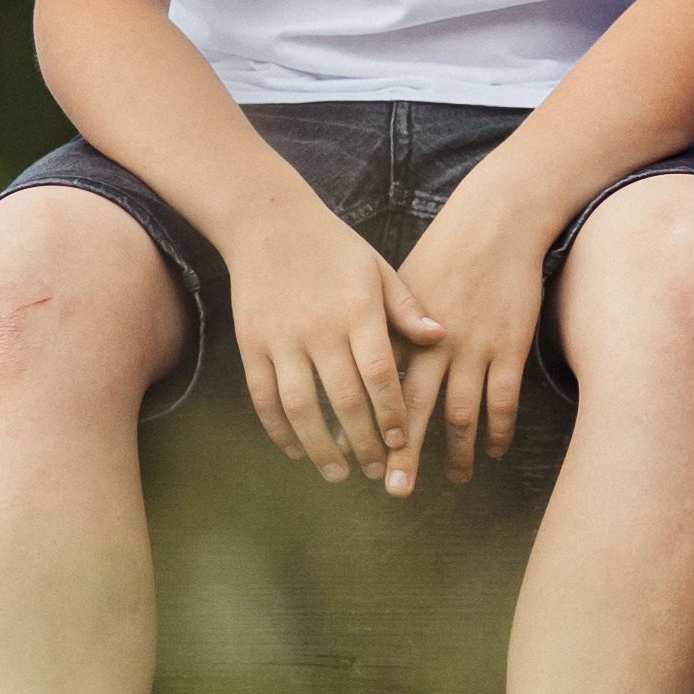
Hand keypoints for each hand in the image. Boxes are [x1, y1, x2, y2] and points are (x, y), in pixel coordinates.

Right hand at [224, 189, 437, 491]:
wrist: (268, 221)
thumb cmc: (334, 247)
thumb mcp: (378, 268)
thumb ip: (407, 308)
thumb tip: (442, 338)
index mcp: (357, 310)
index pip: (379, 372)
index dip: (390, 412)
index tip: (400, 441)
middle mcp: (319, 328)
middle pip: (343, 399)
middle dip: (363, 441)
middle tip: (377, 470)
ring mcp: (281, 339)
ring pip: (300, 406)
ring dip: (320, 446)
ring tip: (339, 472)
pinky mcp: (251, 345)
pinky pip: (264, 397)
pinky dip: (279, 430)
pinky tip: (296, 450)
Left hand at [393, 162, 562, 485]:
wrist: (499, 220)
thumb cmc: (447, 251)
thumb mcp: (403, 284)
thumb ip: (385, 330)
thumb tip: (361, 370)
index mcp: (402, 330)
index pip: (377, 388)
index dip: (362, 422)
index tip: (350, 455)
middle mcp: (434, 345)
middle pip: (414, 412)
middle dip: (404, 455)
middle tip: (395, 490)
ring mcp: (474, 348)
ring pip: (461, 414)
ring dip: (455, 453)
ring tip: (453, 480)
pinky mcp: (509, 347)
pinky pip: (503, 401)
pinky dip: (499, 431)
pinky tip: (496, 450)